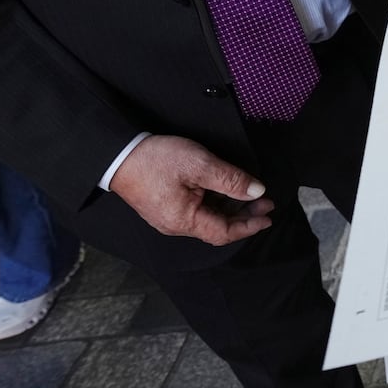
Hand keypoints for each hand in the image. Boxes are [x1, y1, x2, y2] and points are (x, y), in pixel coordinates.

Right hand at [108, 135, 273, 245]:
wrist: (118, 154)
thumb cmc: (156, 159)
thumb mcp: (200, 165)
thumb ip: (230, 180)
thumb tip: (257, 192)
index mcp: (184, 221)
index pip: (224, 232)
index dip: (249, 225)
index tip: (269, 215)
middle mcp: (175, 225)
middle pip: (217, 227)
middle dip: (243, 215)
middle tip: (264, 201)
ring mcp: (169, 217)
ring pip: (208, 218)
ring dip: (230, 208)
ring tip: (250, 194)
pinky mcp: (165, 207)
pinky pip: (196, 211)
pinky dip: (215, 203)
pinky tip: (226, 191)